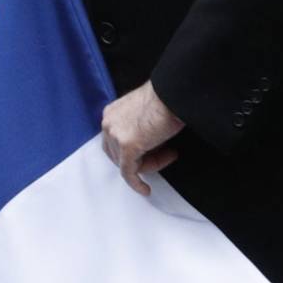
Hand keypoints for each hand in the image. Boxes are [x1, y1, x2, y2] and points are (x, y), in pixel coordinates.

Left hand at [100, 81, 184, 196]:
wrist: (174, 93)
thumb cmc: (167, 98)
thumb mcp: (146, 111)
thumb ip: (139, 125)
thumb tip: (149, 141)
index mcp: (112, 113)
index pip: (116, 141)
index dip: (136, 149)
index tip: (157, 149)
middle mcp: (108, 123)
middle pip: (118, 154)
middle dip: (140, 158)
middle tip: (165, 153)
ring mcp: (115, 135)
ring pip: (127, 163)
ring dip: (149, 164)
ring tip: (170, 154)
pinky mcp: (127, 147)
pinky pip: (129, 172)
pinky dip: (136, 183)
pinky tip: (146, 189)